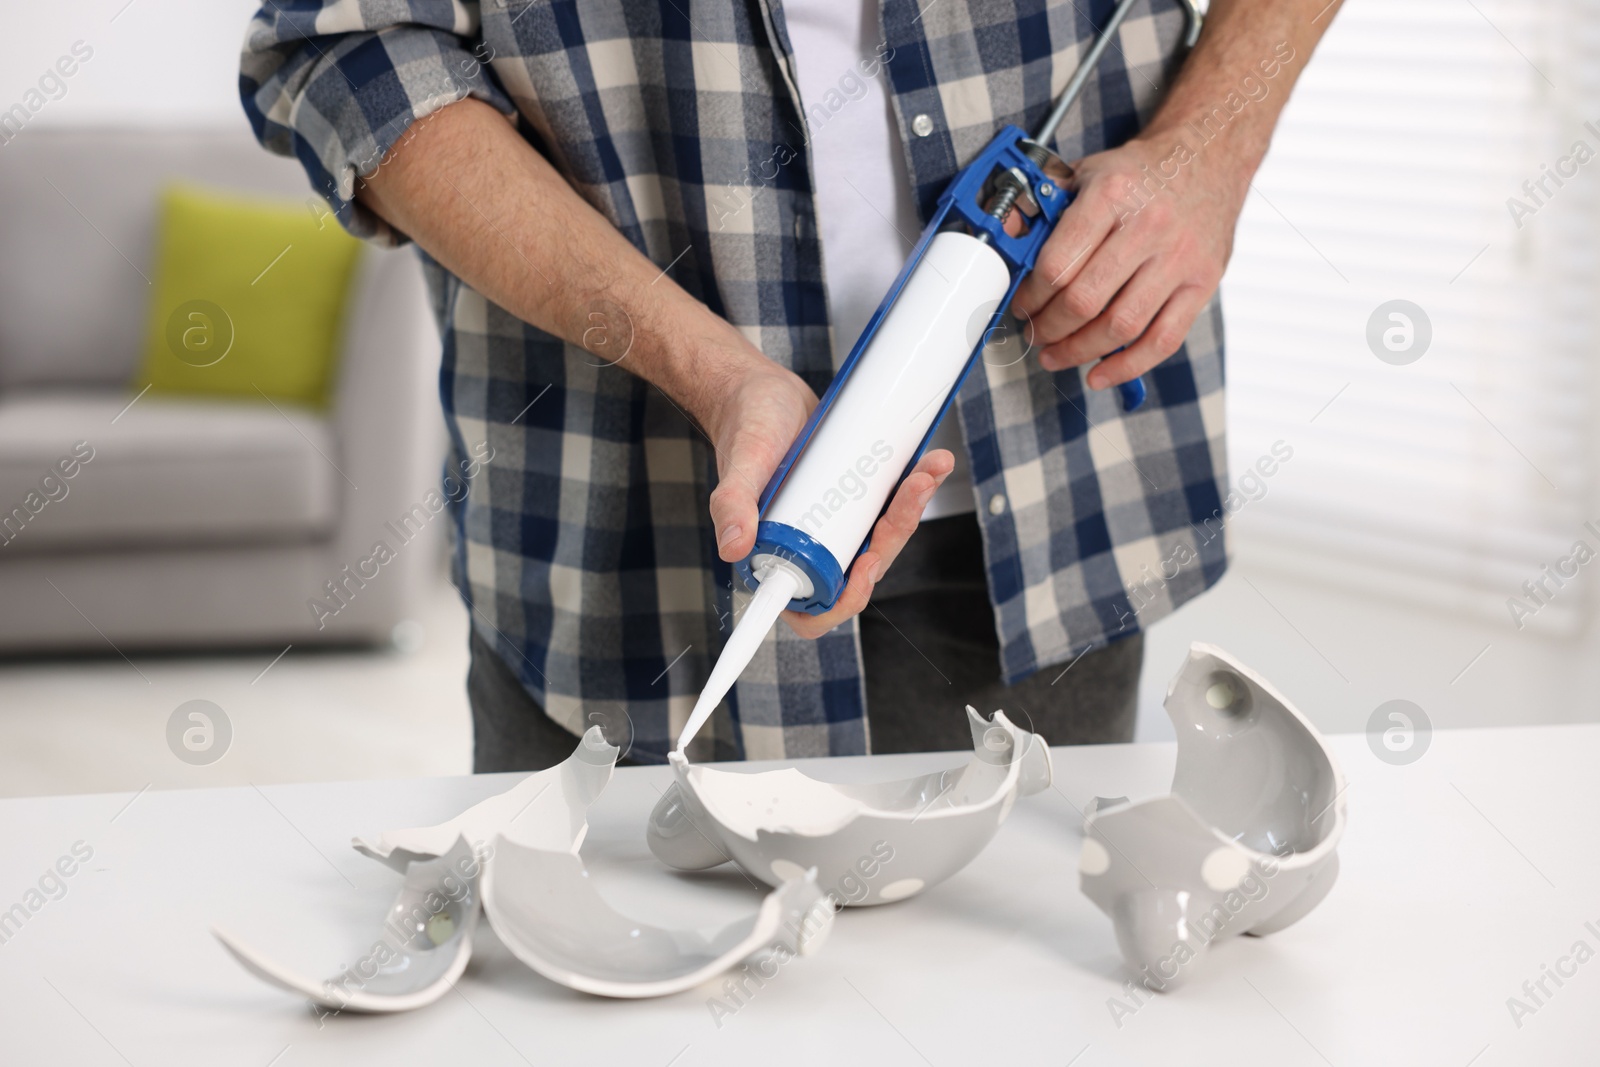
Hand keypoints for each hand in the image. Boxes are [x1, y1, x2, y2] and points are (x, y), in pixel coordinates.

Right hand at [697, 346, 952, 638]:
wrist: (760, 389)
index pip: (814, 607)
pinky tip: (932, 461)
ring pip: (882, 537)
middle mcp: (811, 547)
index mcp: (779, 557)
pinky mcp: (856, 496)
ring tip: (928, 470)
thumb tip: (733, 549)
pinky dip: (914, 487)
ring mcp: (837, 523)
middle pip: (862, 568)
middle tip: (910, 492)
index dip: (846, 599)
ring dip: (911, 510)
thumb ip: (731, 505)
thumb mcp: (741, 463)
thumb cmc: (744, 426)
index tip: (866, 564)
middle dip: (894, 535)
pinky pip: (889, 504)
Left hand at [1010, 135, 1245, 389]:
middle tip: (1035, 333)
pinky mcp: (1203, 282)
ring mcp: (1180, 258)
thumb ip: (1044, 206)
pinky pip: (1164, 339)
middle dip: (1049, 327)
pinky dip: (1128, 367)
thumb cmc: (1140, 174)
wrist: (1208, 158)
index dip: (1031, 296)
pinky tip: (1099, 374)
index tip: (1022, 305)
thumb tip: (1006, 235)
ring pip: (1121, 327)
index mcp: (1112, 196)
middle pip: (1085, 301)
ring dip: (1079, 351)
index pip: (1058, 265)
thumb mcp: (1086, 173)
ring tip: (1056, 355)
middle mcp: (1150, 227)